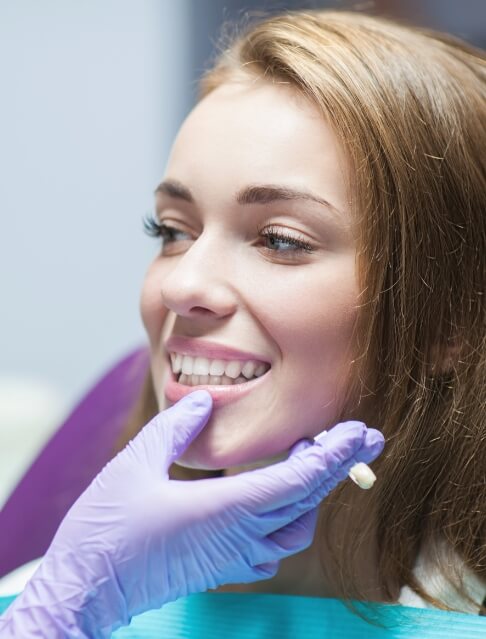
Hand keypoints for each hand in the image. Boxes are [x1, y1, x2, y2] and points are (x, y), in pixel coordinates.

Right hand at [0, 390, 383, 637]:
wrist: (86, 588)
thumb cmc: (106, 528)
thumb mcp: (136, 463)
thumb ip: (175, 427)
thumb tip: (203, 400)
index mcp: (225, 509)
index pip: (298, 481)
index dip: (332, 455)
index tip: (358, 433)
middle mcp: (238, 537)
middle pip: (306, 501)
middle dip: (338, 466)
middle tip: (362, 437)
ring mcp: (233, 558)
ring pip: (296, 528)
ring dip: (314, 493)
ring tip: (313, 459)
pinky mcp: (222, 568)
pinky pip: (274, 546)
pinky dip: (290, 518)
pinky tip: (279, 500)